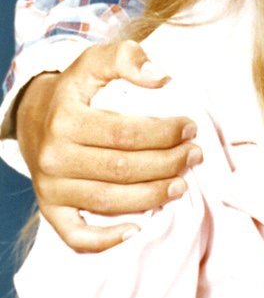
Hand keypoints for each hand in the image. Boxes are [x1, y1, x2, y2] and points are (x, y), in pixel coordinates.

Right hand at [16, 44, 199, 250]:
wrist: (33, 116)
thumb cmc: (76, 92)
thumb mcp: (95, 61)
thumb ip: (127, 58)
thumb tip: (161, 78)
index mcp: (65, 120)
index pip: (126, 133)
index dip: (165, 132)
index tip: (190, 126)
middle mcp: (54, 157)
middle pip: (123, 168)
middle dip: (168, 163)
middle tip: (195, 155)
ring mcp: (51, 187)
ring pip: (110, 200)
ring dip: (153, 196)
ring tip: (182, 184)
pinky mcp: (51, 210)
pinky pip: (77, 235)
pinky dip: (107, 239)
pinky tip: (138, 230)